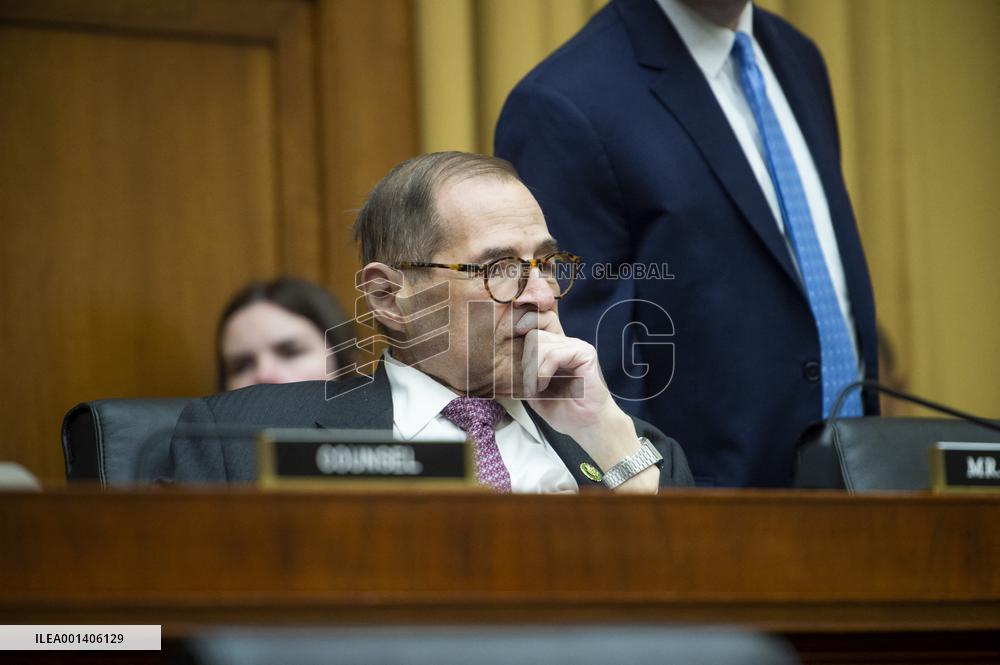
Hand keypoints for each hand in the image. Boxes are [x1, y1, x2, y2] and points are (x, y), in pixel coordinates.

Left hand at [515, 311, 657, 490]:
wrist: (586, 426)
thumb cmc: (563, 410)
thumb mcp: (534, 390)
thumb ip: (524, 372)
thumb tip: (504, 355)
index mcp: (556, 348)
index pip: (538, 321)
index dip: (525, 323)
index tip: (513, 335)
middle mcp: (567, 343)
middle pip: (534, 335)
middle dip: (525, 362)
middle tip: (529, 386)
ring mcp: (577, 346)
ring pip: (541, 343)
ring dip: (533, 371)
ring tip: (537, 389)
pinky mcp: (585, 354)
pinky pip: (554, 354)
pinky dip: (543, 372)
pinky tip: (544, 386)